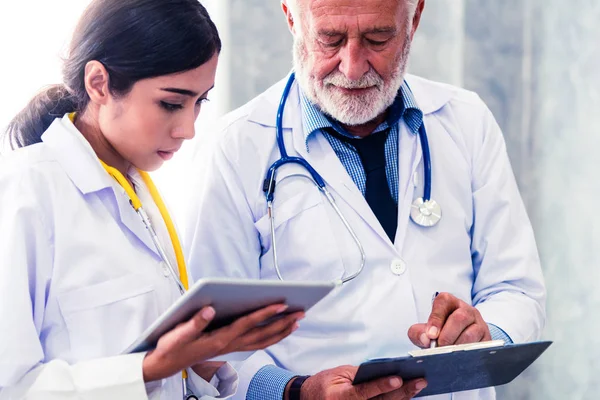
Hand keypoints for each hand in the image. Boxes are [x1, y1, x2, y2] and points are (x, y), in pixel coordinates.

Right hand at [143, 304, 302, 381]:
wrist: (164, 365)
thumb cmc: (171, 347)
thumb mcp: (178, 333)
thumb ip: (195, 322)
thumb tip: (210, 309)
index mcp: (220, 338)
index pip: (248, 323)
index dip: (266, 314)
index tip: (282, 304)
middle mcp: (229, 344)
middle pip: (262, 334)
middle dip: (283, 323)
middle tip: (301, 312)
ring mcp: (231, 348)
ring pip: (262, 341)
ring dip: (281, 331)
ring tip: (297, 321)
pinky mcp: (229, 348)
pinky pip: (256, 344)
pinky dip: (270, 338)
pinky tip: (278, 331)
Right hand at [287, 365, 425, 399]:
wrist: (312, 399)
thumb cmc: (326, 384)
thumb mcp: (339, 374)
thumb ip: (360, 375)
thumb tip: (385, 371)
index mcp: (341, 397)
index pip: (364, 392)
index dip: (381, 386)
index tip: (397, 379)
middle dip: (402, 392)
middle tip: (419, 381)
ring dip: (404, 398)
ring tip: (418, 386)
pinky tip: (408, 394)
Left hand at [408, 292, 490, 347]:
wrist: (457, 342)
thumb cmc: (440, 333)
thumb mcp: (425, 331)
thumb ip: (418, 333)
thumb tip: (425, 338)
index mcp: (450, 303)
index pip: (444, 301)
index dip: (436, 318)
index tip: (431, 334)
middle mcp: (466, 310)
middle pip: (460, 317)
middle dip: (448, 335)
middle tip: (440, 347)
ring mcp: (479, 323)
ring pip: (472, 332)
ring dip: (458, 345)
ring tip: (448, 354)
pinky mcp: (486, 338)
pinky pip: (480, 345)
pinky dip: (469, 353)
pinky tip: (459, 358)